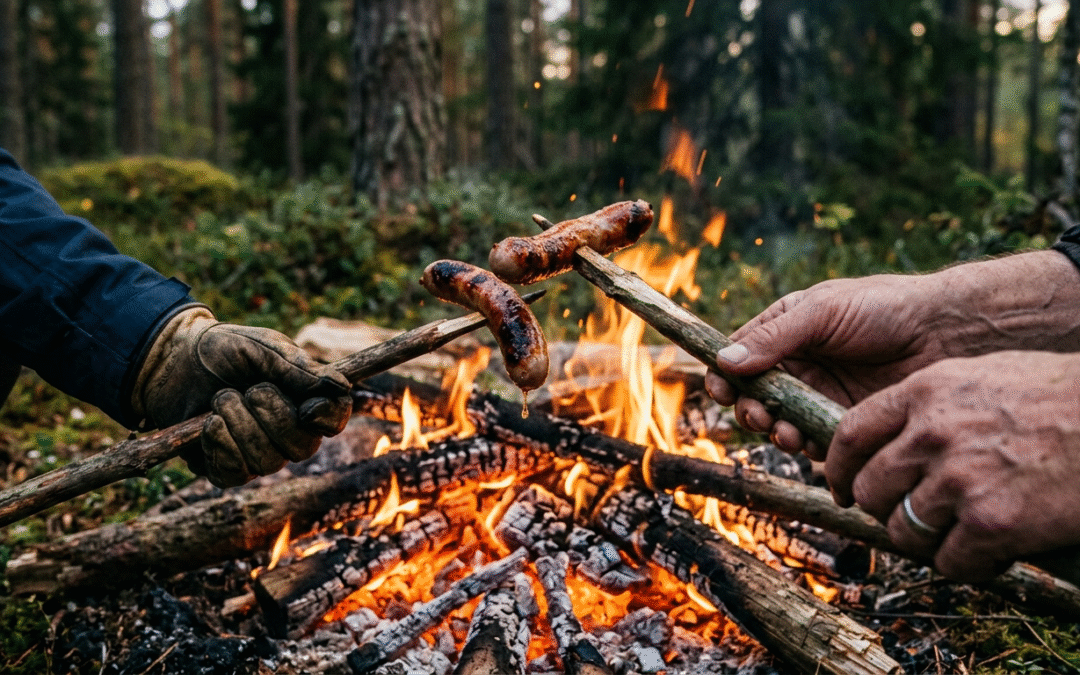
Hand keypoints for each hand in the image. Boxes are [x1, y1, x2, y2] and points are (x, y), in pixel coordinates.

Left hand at [131, 308, 351, 486]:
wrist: (173, 360)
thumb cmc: (224, 350)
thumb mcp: (263, 349)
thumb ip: (299, 370)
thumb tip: (341, 385)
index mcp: (304, 400)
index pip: (335, 420)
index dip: (327, 419)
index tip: (307, 408)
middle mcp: (287, 433)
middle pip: (302, 447)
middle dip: (272, 417)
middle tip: (248, 389)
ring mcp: (257, 454)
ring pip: (268, 463)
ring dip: (240, 425)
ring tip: (220, 398)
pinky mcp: (225, 468)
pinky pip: (235, 474)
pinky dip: (220, 445)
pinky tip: (208, 424)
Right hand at [706, 274, 944, 456]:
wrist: (947, 333)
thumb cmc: (885, 308)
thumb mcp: (822, 312)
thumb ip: (774, 338)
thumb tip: (725, 361)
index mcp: (786, 331)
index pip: (741, 357)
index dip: (725, 377)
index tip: (720, 391)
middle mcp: (800, 366)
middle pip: (756, 397)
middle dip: (750, 409)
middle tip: (760, 415)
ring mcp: (822, 395)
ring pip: (782, 423)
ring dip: (776, 432)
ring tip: (786, 433)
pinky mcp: (847, 422)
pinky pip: (818, 442)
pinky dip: (810, 448)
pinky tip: (814, 446)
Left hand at [826, 351, 1079, 579]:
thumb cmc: (1058, 398)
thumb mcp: (980, 378)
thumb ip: (929, 405)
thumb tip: (890, 440)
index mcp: (923, 392)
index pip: (849, 435)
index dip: (838, 468)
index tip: (843, 487)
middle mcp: (931, 434)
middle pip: (869, 490)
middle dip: (886, 510)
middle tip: (913, 517)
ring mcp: (958, 479)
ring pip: (903, 531)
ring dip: (926, 541)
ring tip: (960, 533)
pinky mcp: (990, 522)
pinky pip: (948, 562)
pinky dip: (966, 566)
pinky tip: (992, 553)